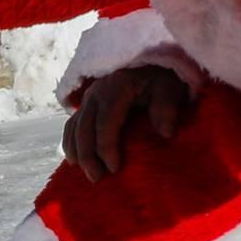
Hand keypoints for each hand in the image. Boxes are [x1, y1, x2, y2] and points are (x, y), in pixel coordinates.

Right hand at [64, 64, 193, 181]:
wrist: (152, 62)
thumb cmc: (161, 78)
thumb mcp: (170, 87)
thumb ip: (167, 107)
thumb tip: (166, 133)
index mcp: (116, 87)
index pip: (105, 122)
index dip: (106, 147)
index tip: (115, 169)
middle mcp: (96, 91)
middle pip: (84, 127)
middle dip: (88, 156)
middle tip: (98, 178)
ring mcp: (89, 97)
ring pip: (74, 127)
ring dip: (78, 153)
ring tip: (89, 175)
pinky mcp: (86, 103)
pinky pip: (71, 125)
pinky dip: (70, 143)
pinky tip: (74, 161)